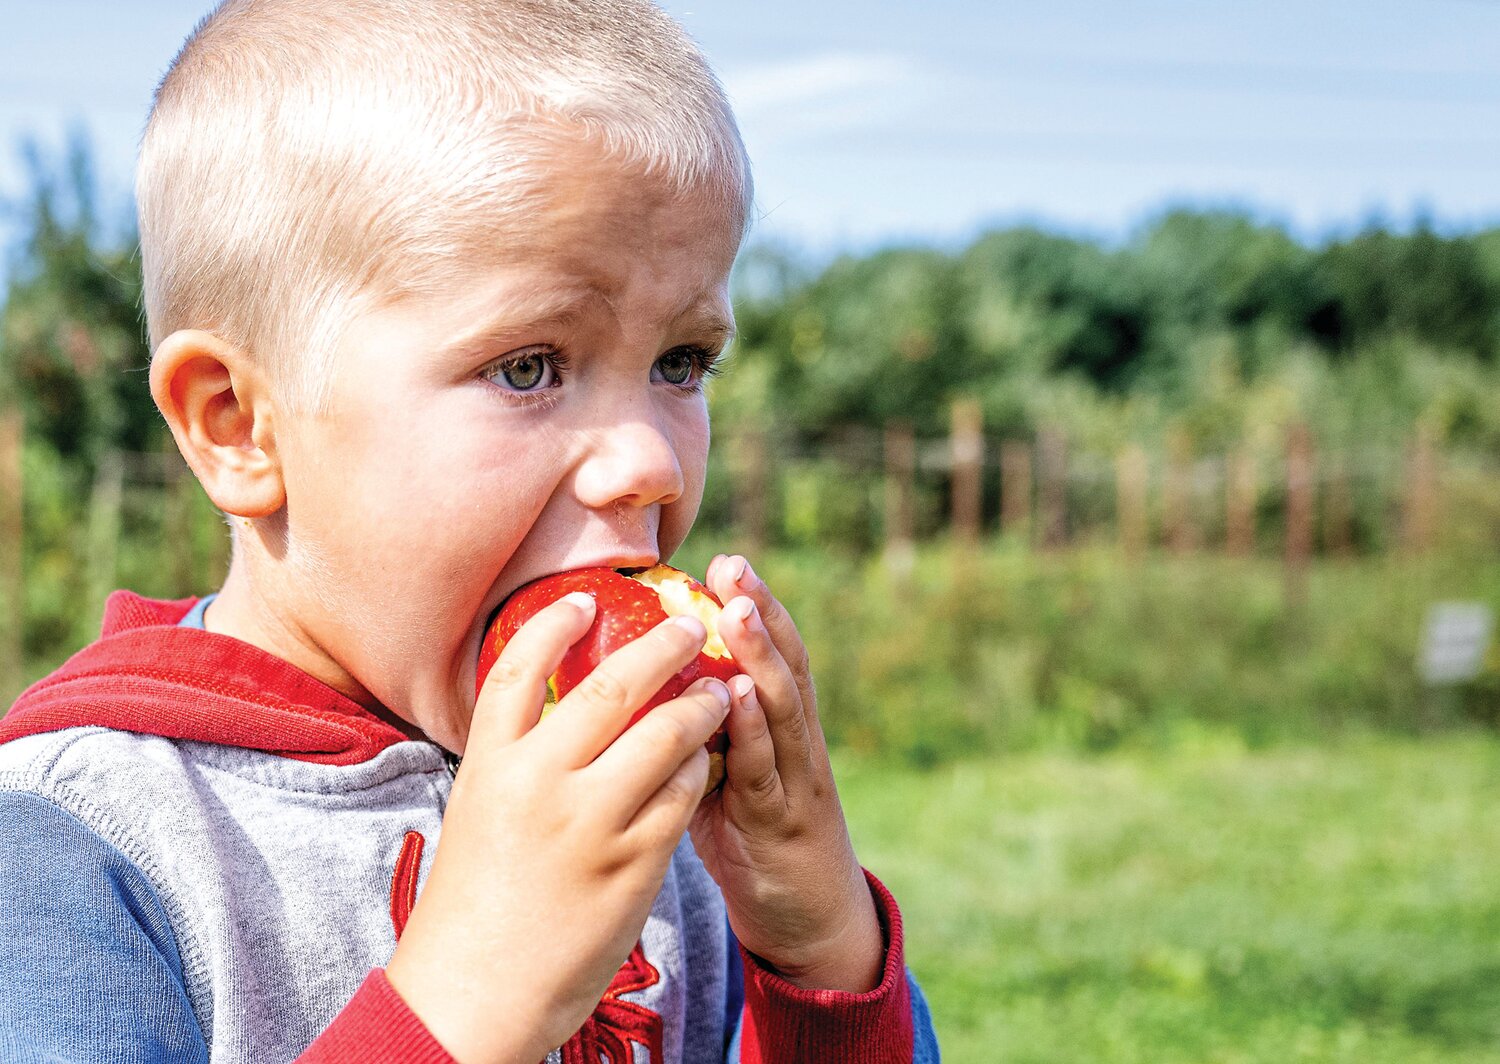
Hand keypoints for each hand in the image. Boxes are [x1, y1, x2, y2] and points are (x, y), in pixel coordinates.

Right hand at [386, 594, 731, 1063]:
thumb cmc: (472, 903)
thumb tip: (565, 706)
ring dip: (698, 703)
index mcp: (490, 766)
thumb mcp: (479, 813)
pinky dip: (700, 766)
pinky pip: (683, 795)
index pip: (517, 669)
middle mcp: (539, 784)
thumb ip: (518, 760)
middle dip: (659, 646)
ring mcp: (589, 824)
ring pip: (663, 735)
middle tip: (690, 624)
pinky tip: (707, 758)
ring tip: (716, 688)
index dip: (554, 624)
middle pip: (610, 687)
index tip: (588, 599)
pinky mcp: (633, 865)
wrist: (474, 995)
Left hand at [689, 554, 884, 993]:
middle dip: (757, 610)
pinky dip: (755, 729)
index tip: (719, 560)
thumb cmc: (753, 841)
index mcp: (774, 728)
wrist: (811, 920)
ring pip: (781, 705)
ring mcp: (793, 778)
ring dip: (759, 655)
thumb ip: (695, 735)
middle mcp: (792, 741)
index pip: (764, 654)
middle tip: (731, 564)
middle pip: (781, 663)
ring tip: (737, 610)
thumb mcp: (720, 778)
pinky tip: (740, 695)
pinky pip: (767, 769)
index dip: (748, 606)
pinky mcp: (784, 819)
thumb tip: (633, 694)